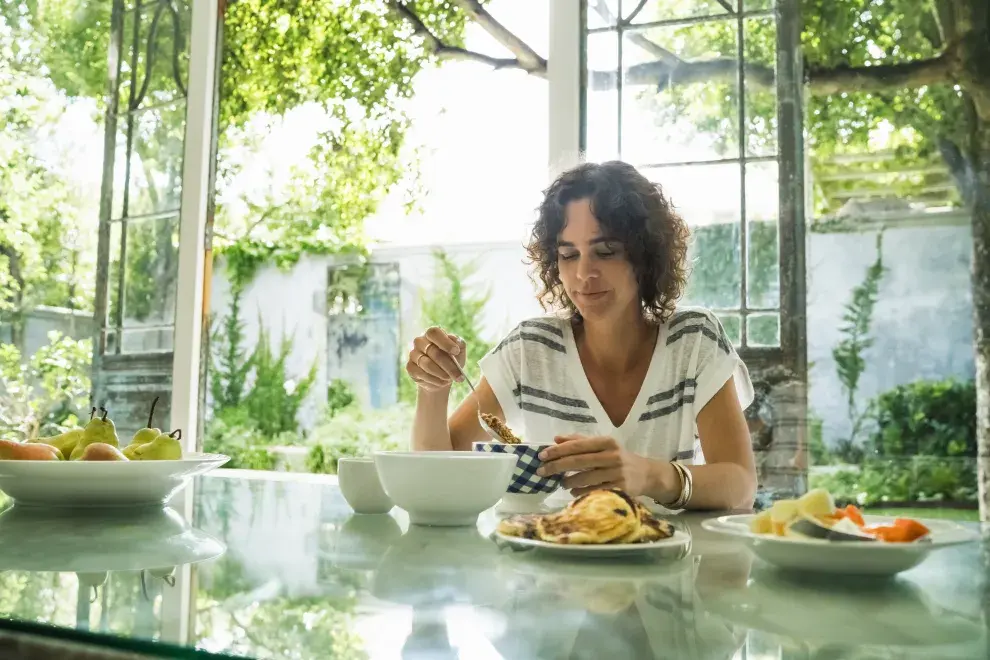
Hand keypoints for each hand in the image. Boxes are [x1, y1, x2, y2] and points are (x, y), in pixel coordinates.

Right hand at [405, 326, 465, 392]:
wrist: (441, 377)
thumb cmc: (451, 360)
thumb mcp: (459, 352)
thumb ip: (460, 345)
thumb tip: (457, 342)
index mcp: (432, 334)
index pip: (434, 333)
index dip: (445, 342)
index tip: (456, 351)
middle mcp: (420, 341)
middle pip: (433, 352)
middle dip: (449, 366)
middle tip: (460, 376)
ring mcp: (413, 354)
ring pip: (428, 364)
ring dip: (442, 374)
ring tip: (450, 379)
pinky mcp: (410, 367)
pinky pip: (422, 374)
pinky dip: (435, 380)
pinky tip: (441, 382)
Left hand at [537, 435, 652, 496]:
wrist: (647, 474)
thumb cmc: (619, 458)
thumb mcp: (603, 446)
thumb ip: (580, 441)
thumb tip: (556, 439)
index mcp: (607, 442)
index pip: (577, 445)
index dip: (558, 450)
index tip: (541, 455)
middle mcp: (612, 456)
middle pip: (578, 461)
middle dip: (556, 466)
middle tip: (541, 471)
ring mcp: (617, 473)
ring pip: (584, 478)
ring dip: (568, 481)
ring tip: (561, 483)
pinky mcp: (620, 489)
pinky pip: (593, 491)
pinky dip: (580, 492)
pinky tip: (573, 492)